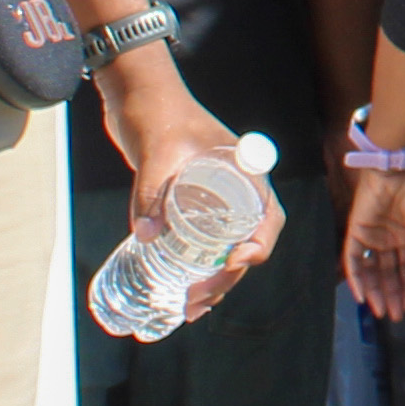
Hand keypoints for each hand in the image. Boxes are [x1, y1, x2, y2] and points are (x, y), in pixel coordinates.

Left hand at [93, 43, 269, 327]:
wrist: (136, 97)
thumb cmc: (159, 114)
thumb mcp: (157, 152)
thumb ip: (152, 191)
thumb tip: (146, 236)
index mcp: (244, 174)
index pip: (268, 219)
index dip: (258, 247)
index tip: (233, 262)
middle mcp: (235, 191)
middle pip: (247, 244)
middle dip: (227, 279)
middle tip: (197, 300)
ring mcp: (213, 200)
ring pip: (225, 250)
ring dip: (213, 282)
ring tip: (189, 308)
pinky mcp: (190, 206)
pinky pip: (202, 244)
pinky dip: (195, 269)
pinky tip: (179, 289)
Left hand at [339, 159, 404, 324]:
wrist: (398, 170)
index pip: (404, 268)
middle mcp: (387, 239)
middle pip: (387, 273)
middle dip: (391, 294)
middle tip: (394, 316)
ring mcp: (371, 236)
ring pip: (370, 270)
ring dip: (374, 291)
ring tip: (381, 311)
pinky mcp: (356, 232)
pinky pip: (353, 259)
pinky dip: (355, 277)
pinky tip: (360, 295)